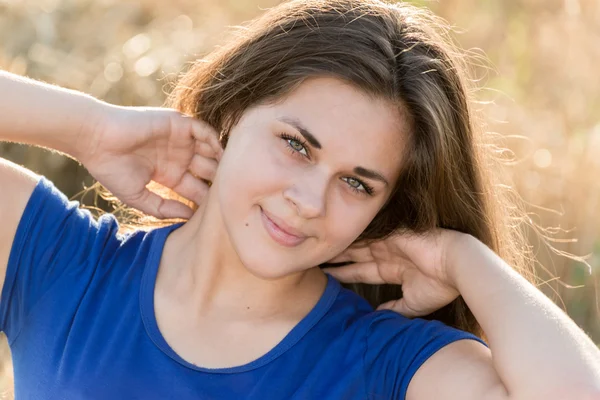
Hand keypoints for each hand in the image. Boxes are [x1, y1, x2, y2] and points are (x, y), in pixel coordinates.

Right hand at [79, 103, 222, 218]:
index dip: (208, 200)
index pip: (197, 189)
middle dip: (220, 181)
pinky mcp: (178, 124)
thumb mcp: (138, 197)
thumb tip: (189, 218)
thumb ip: (162, 208)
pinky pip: (204, 131)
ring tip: (231, 172)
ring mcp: (180, 141)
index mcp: (170, 175)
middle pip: (208, 171)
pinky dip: (214, 140)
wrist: (96, 139)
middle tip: (232, 191)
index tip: (219, 212)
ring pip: (210, 150)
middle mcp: (178, 157)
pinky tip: (219, 154)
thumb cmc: (111, 168)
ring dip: (221, 160)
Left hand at [322, 228, 467, 317]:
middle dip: (335, 255)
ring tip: (315, 246)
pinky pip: (364, 235)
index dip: (344, 272)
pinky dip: (349, 237)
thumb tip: (378, 316)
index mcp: (393, 268)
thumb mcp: (413, 303)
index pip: (362, 270)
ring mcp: (388, 242)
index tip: (326, 274)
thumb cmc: (441, 285)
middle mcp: (387, 253)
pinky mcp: (389, 233)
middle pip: (354, 254)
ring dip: (337, 246)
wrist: (458, 265)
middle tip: (312, 255)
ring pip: (355, 244)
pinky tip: (331, 237)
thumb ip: (394, 309)